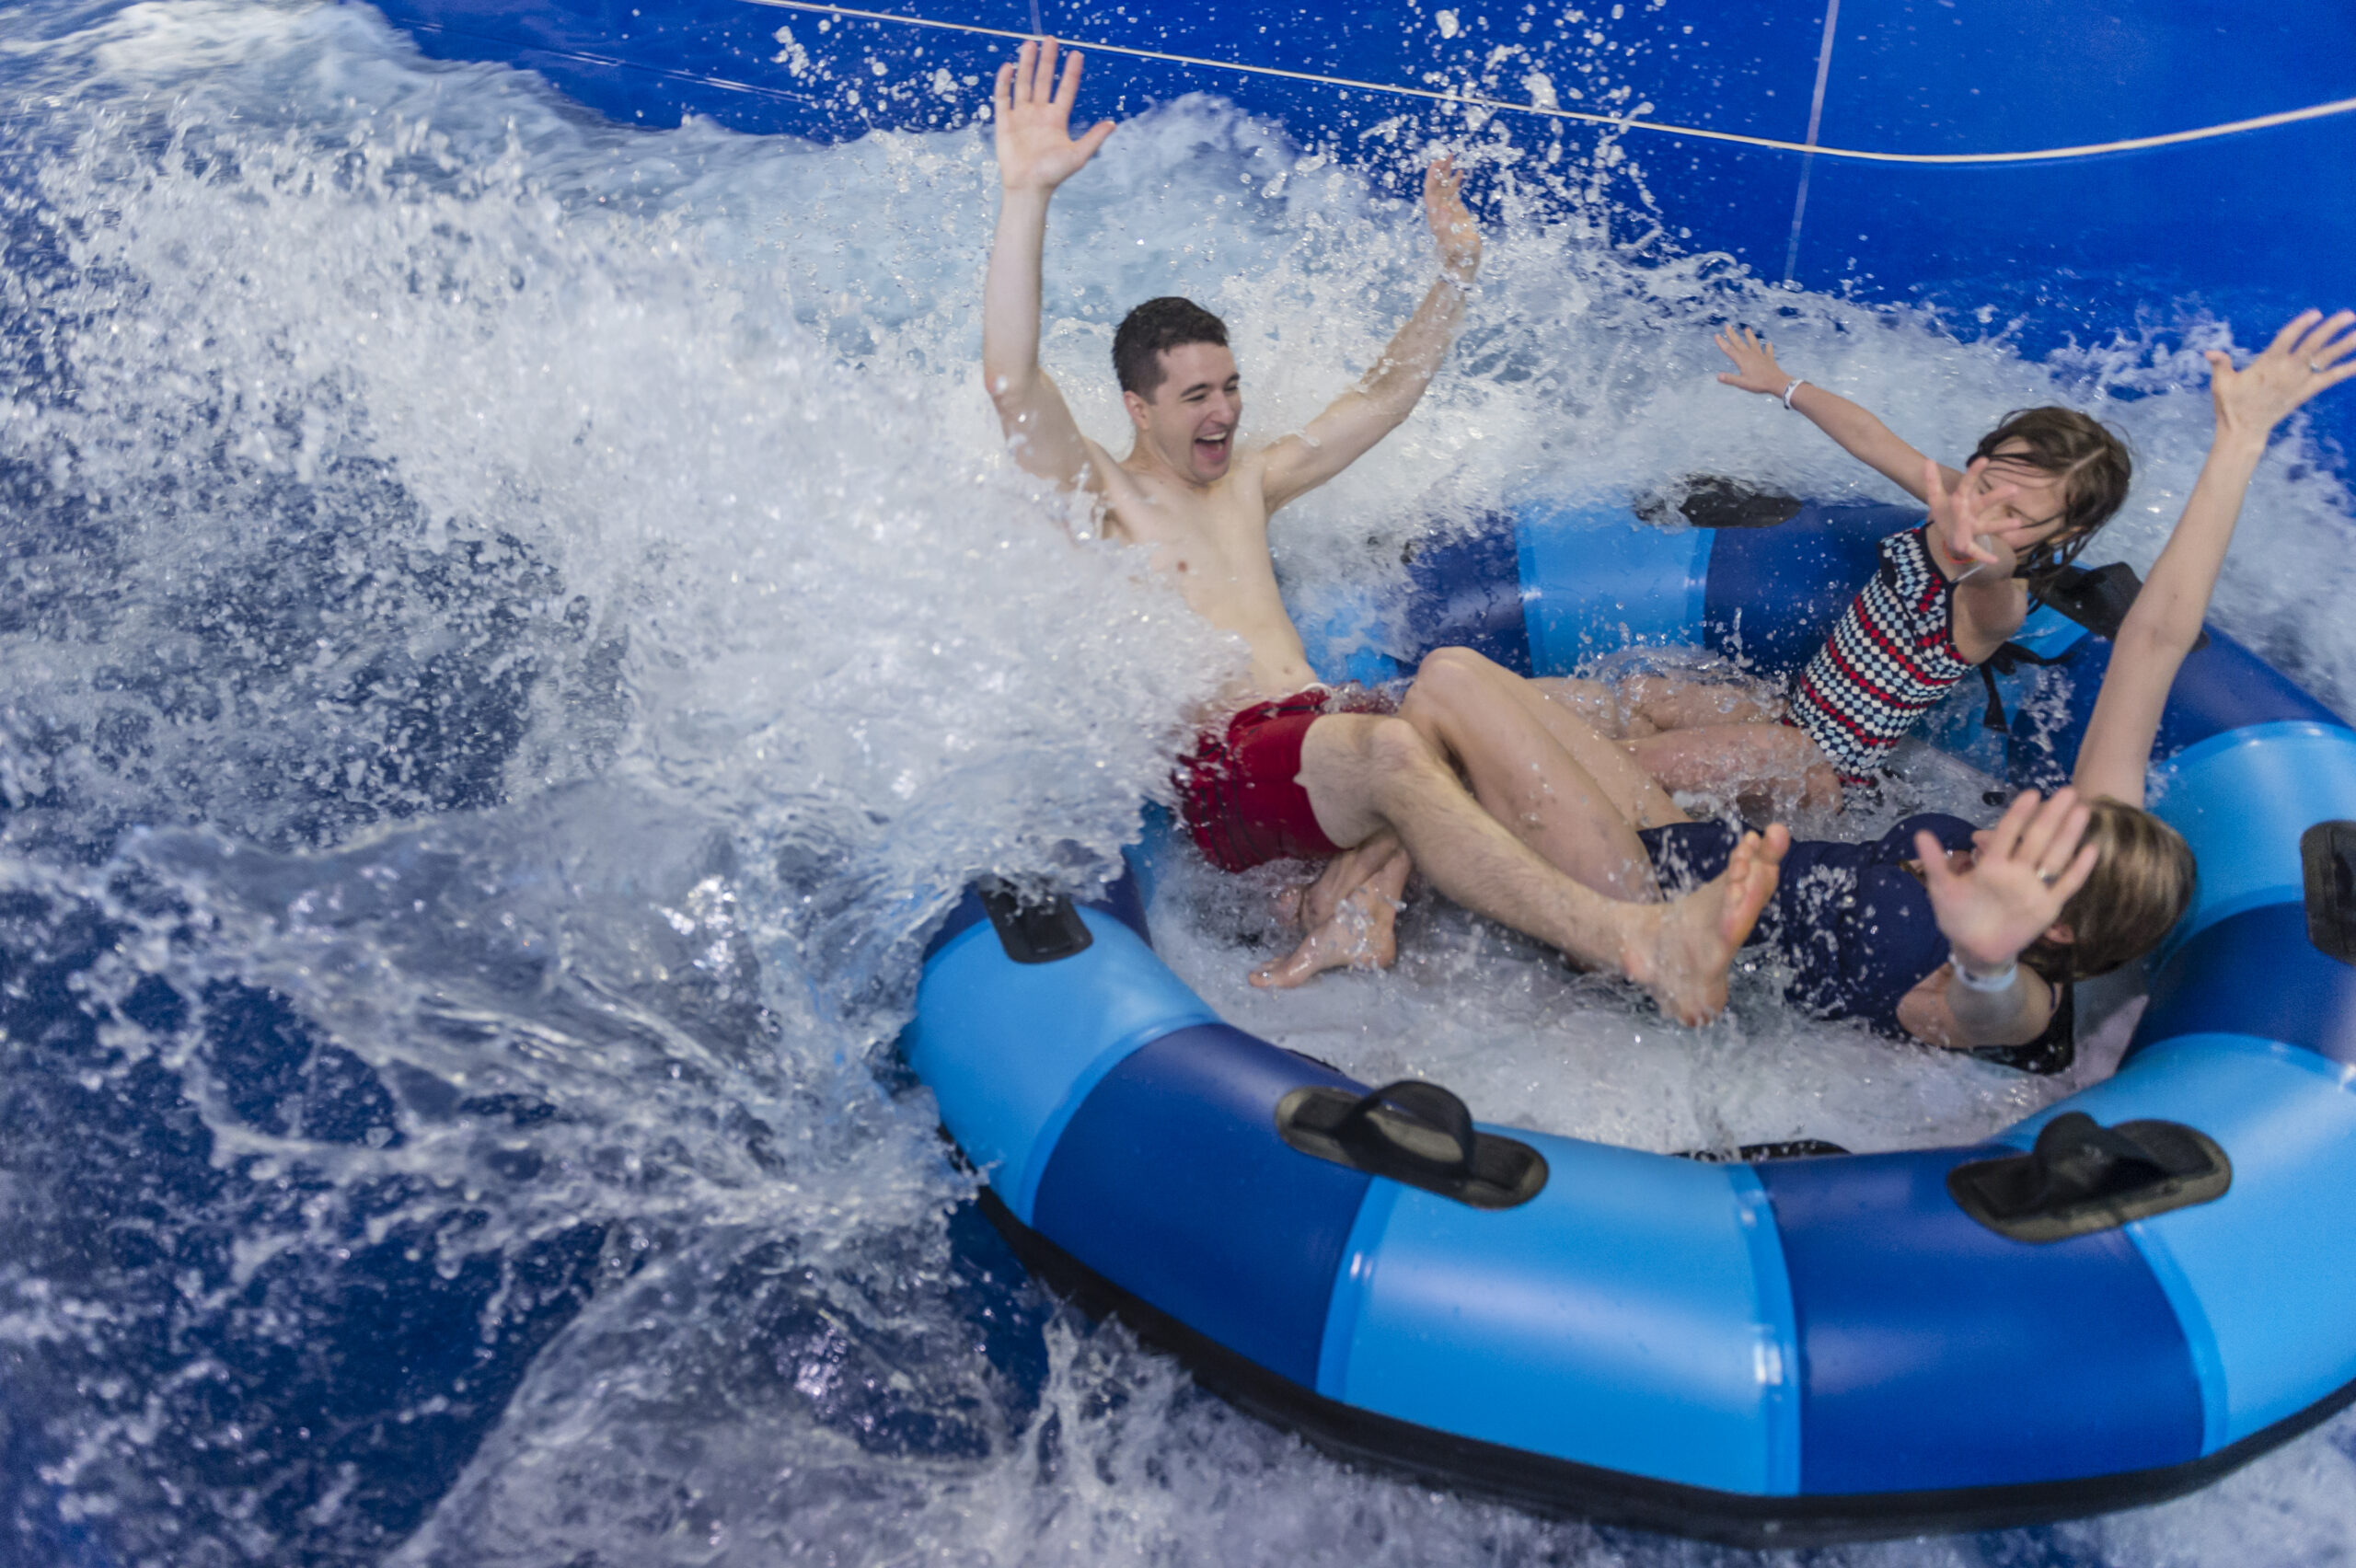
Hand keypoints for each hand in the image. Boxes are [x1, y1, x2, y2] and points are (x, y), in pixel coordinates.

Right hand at [993, 39, 1114, 193]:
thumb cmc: (1053, 175)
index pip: (1065, 89)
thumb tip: (1113, 124)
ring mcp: (1021, 116)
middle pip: (1043, 81)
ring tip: (1030, 44)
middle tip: (1051, 39)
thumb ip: (1093, 138)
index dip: (1071, 72)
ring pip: (1024, 84)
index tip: (1076, 55)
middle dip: (1048, 61)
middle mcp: (1039, 114)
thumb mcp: (1078, 155)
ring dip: (1027, 65)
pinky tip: (1009, 67)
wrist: (1028, 188)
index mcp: (1057, 119)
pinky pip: (1003, 97)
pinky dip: (1005, 82)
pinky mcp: (1004, 122)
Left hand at [1424, 156, 1481, 280]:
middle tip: (1445, 155)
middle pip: (1436, 187)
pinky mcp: (1455, 211)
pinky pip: (1452, 193)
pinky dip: (1455, 182)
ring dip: (1446, 173)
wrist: (1464, 262)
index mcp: (1436, 217)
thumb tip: (1444, 208)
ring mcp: (1447, 210)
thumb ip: (1449, 226)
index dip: (1432, 179)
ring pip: (1444, 188)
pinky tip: (1460, 172)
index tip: (1436, 164)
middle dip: (1439, 171)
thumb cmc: (1460, 255)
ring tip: (1451, 157)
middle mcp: (1439, 212)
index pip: (1430, 193)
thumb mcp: (1455, 242)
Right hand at [1713, 326, 1789, 395]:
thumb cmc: (1759, 383)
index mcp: (1742, 360)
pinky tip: (1768, 344)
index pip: (1729, 350)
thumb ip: (1730, 379)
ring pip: (1753, 343)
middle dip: (1732, 334)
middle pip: (1739, 343)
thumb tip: (1718, 376)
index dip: (1722, 343)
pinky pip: (1768, 351)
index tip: (1716, 335)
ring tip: (1747, 329)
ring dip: (1750, 336)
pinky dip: (1768, 347)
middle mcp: (1750, 355)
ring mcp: (1760, 355)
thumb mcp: (1742, 383)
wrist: (1777, 382)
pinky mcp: (1768, 358)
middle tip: (1727, 326)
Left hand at [1917, 788, 2096, 973]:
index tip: (2031, 793)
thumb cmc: (1958, 915)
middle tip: (2067, 791)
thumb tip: (1919, 833)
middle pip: (2037, 838)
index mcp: (1992, 864)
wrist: (1973, 948)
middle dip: (2051, 815)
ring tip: (2082, 810)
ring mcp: (2034, 887)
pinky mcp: (2047, 906)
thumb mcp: (1942, 889)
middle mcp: (2017, 871)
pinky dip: (2079, 869)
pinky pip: (2067, 885)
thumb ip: (1935, 862)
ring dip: (2068, 835)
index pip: (2008, 833)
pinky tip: (2091, 849)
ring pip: (2055, 856)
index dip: (2018, 814)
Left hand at [1925, 455, 2017, 571]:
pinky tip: (1994, 559)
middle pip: (1983, 504)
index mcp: (1962, 500)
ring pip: (1986, 526)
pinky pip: (1976, 550)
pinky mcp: (1967, 544)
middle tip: (2014, 489)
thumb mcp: (1936, 498)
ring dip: (2001, 525)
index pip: (1967, 485)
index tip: (1984, 459)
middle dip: (1997, 497)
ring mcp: (1971, 529)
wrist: (1947, 535)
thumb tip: (1928, 461)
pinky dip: (1984, 556)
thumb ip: (1932, 481)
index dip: (1973, 473)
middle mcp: (1971, 513)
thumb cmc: (1946, 514)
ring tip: (2018, 522)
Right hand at [2206, 308, 2355, 443]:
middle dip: (2331, 329)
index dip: (2302, 325)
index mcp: (2267, 364)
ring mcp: (2299, 381)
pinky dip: (2346, 370)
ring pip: (2325, 359)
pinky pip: (2329, 379)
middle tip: (2348, 315)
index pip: (2288, 339)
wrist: (2244, 431)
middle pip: (2313, 345)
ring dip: (2345, 345)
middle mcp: (2287, 370)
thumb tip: (2209, 351)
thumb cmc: (2231, 405)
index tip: (2315, 313)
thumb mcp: (2220, 383)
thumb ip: (2220, 364)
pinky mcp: (2305, 392)